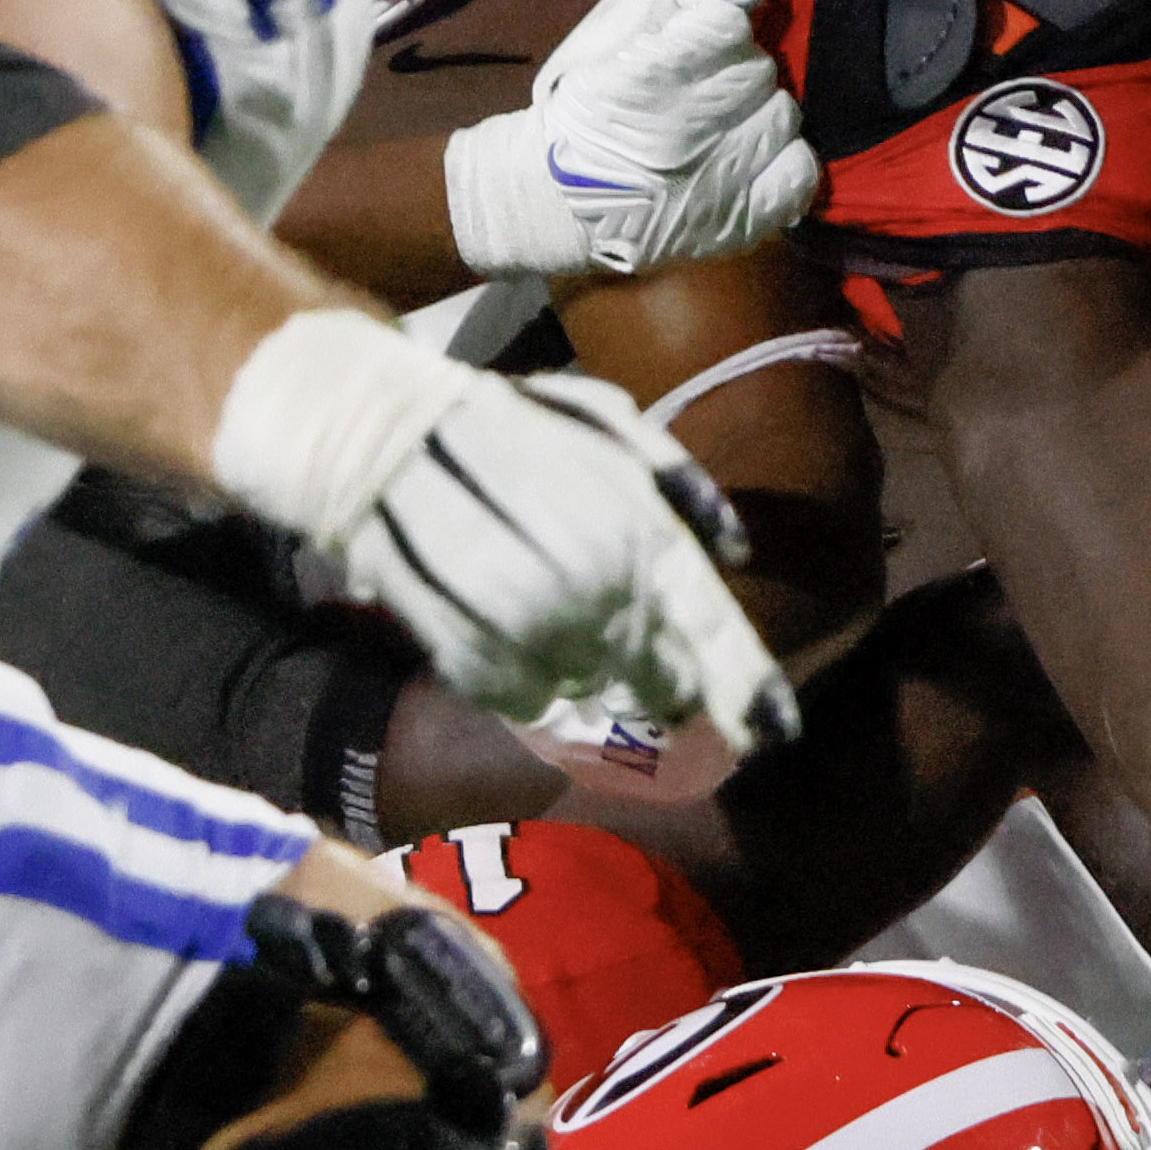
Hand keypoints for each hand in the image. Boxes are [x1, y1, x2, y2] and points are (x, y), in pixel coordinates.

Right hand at [206, 311, 799, 752]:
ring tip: (595, 673)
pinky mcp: (439, 619)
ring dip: (588, 686)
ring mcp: (502, 590)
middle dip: (664, 685)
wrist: (375, 422)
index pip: (699, 606)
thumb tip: (738, 555)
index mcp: (626, 509)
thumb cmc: (510, 425)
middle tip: (677, 703)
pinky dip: (520, 693)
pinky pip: (497, 684)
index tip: (776, 728)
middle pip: (640, 654)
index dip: (741, 674)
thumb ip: (680, 486)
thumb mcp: (607, 423)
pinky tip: (534, 681)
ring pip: (568, 673)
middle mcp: (574, 555)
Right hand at [436, 0, 818, 283]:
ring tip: (726, 128)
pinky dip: (786, 160)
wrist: (555, 198)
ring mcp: (718, 176)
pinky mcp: (738, 220)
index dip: (718, 28)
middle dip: (737, 73)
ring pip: (785, 115)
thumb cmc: (586, 109)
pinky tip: (755, 160)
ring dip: (760, 114)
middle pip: (760, 69)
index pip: (729, 24)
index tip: (698, 44)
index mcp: (651, 74)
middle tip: (707, 91)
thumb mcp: (617, 31)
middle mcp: (690, 124)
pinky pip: (799, 172)